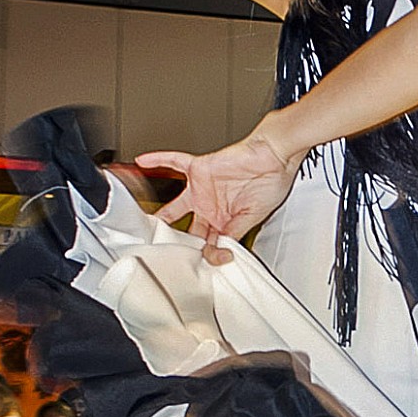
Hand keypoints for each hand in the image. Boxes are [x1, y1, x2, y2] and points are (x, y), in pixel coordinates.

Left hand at [136, 124, 301, 264]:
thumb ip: (232, 234)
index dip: (205, 253)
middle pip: (187, 229)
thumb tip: (220, 251)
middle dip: (178, 242)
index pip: (208, 243)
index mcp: (225, 221)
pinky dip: (159, 160)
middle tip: (165, 251)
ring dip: (161, 214)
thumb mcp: (252, 218)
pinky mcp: (199, 169)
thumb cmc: (271, 182)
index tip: (207, 260)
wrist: (274, 156)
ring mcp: (203, 190)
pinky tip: (143, 162)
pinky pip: (174, 162)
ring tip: (145, 225)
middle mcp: (211, 207)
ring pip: (175, 205)